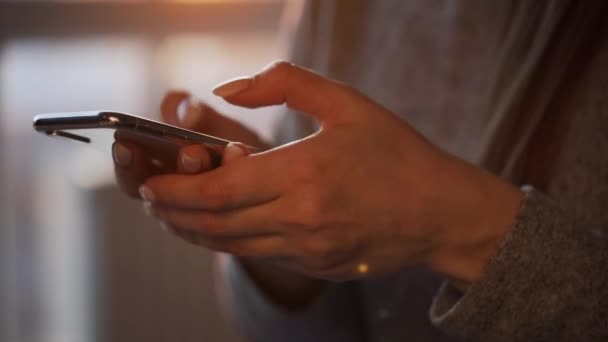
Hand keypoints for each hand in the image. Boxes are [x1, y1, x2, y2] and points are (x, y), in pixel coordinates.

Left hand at [141, 62, 522, 284]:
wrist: (440, 211)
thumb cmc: (396, 153)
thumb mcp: (346, 102)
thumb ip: (282, 84)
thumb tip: (227, 90)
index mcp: (303, 175)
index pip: (218, 191)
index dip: (176, 189)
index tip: (151, 183)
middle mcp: (300, 220)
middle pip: (214, 224)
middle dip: (173, 213)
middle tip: (151, 199)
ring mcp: (308, 251)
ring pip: (232, 246)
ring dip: (194, 231)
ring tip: (173, 215)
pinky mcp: (317, 266)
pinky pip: (260, 255)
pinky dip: (229, 241)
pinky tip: (220, 226)